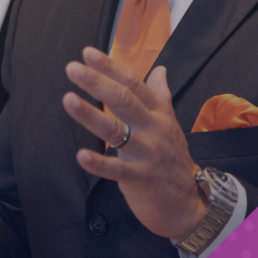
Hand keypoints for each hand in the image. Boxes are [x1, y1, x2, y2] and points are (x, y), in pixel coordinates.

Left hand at [62, 47, 207, 241]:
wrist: (189, 203)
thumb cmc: (174, 162)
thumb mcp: (170, 125)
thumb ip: (161, 96)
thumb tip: (159, 70)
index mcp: (158, 114)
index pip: (133, 84)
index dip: (110, 68)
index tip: (88, 54)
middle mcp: (154, 129)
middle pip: (124, 101)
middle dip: (97, 83)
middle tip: (73, 69)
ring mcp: (147, 154)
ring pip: (117, 131)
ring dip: (91, 115)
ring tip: (69, 99)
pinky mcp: (141, 179)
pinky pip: (117, 170)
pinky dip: (99, 163)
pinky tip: (81, 155)